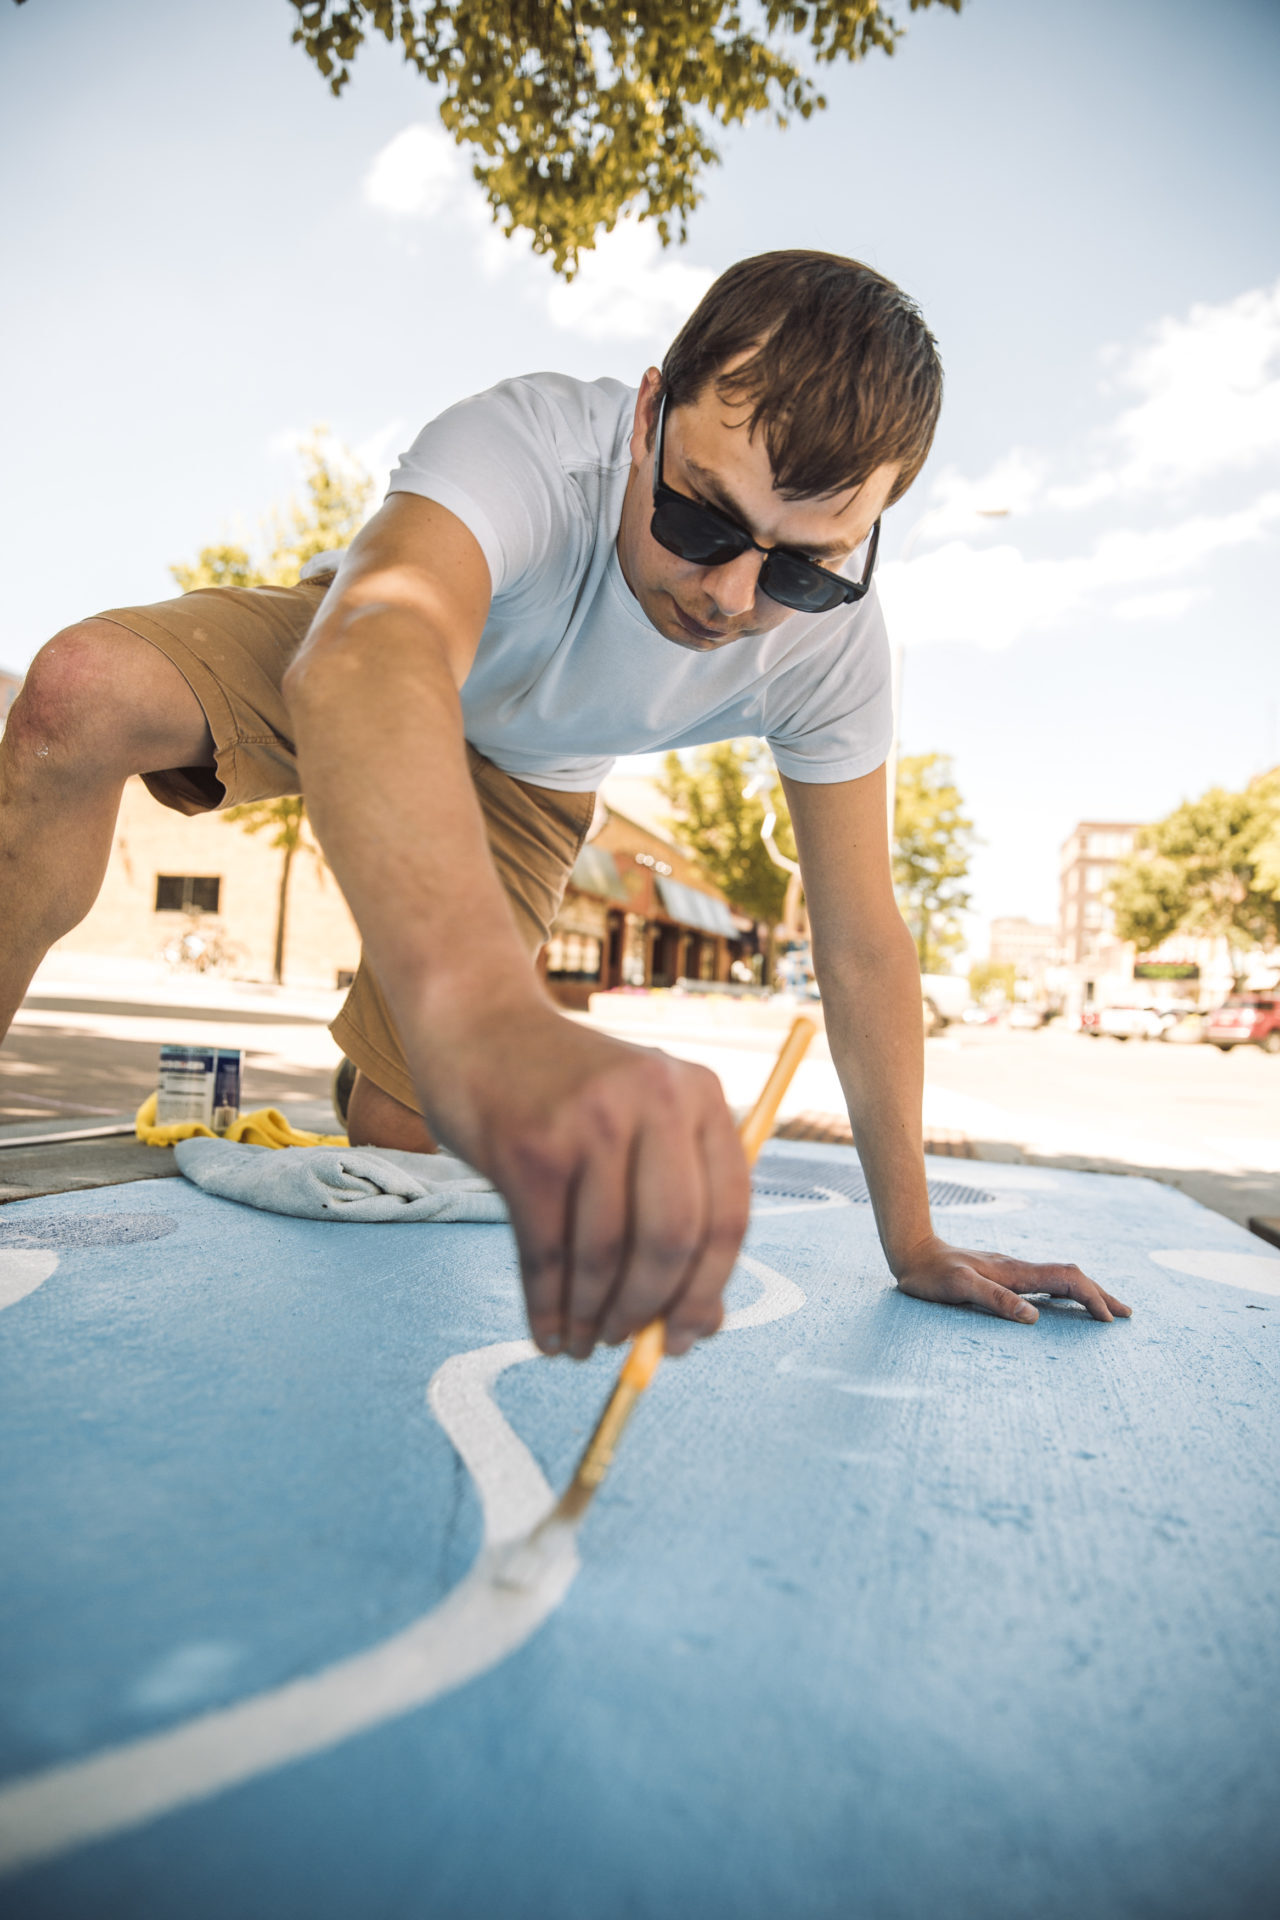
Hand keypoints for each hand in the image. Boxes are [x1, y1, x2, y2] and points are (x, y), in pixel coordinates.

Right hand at [408, 993, 750, 1359]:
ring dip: (591, 1317)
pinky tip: (546, 1334)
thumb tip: (706, 1328)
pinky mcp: (529, 1148)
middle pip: (672, 1239)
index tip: (684, 1341)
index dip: (708, 1292)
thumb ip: (677, 1211)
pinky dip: (547, 1308)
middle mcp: (654, 1101)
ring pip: (604, 1254)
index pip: (729, 1215)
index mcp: (700, 1095)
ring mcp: (589, 1121)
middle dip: (648, 1310)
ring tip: (581, 1345)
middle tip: (625, 1346)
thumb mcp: (638, 1126)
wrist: (477, 1022)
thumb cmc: (565, 1092)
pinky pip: (547, 1253)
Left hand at [892, 1234, 1131, 1323]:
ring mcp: (1012, 1270)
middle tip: (1126, 1314)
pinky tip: (1064, 1302)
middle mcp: (1019, 1268)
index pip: (1067, 1280)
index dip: (1092, 1298)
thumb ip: (995, 1300)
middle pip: (1071, 1277)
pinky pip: (1045, 1282)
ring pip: (1060, 1278)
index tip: (1109, 1320)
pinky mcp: (1002, 1275)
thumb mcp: (959, 1288)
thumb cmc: (931, 1275)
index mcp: (1015, 1272)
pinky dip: (1066, 1292)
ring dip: (1086, 1292)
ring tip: (1106, 1309)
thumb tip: (1034, 1317)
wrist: (911, 1251)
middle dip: (1100, 1295)